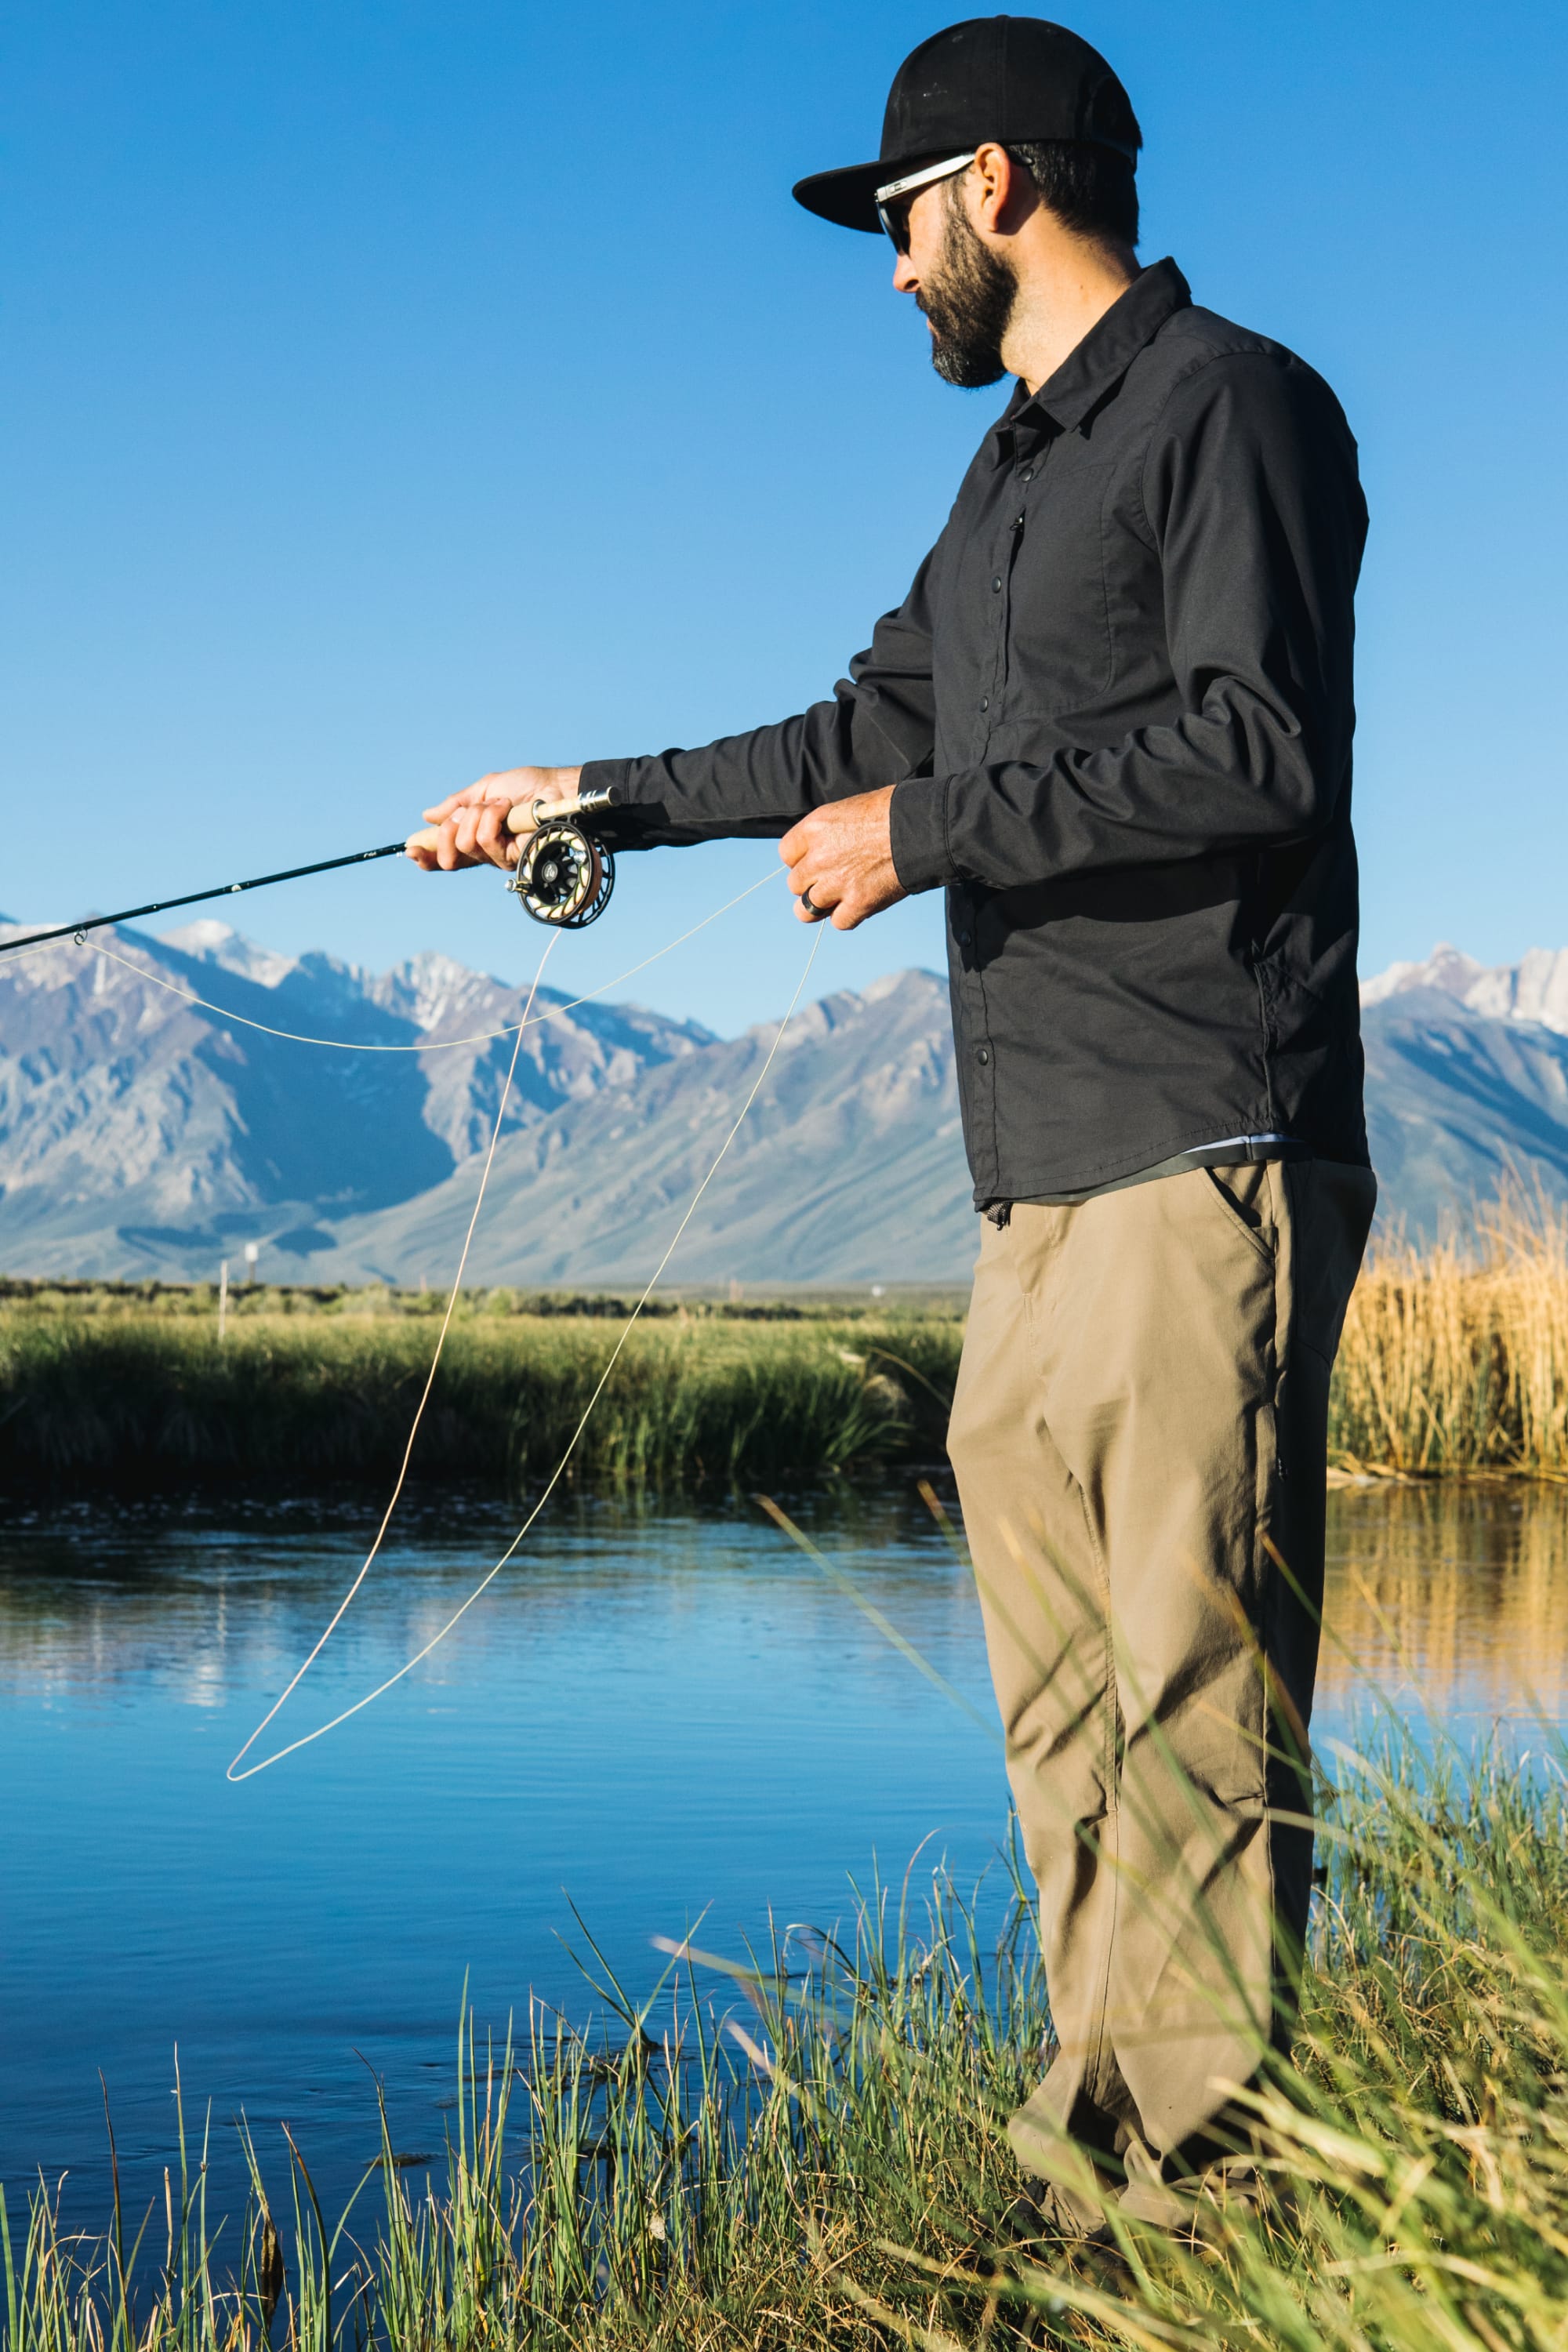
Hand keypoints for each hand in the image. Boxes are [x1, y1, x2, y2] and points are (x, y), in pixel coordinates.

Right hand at [407, 766, 582, 871]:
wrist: (555, 787)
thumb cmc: (528, 786)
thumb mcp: (484, 789)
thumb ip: (456, 804)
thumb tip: (427, 816)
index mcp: (477, 837)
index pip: (447, 855)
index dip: (427, 856)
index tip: (410, 848)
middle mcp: (487, 852)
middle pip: (450, 857)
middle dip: (450, 831)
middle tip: (464, 813)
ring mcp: (501, 857)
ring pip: (467, 844)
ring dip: (478, 816)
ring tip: (500, 804)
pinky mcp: (514, 857)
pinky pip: (486, 839)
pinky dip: (492, 817)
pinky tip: (506, 808)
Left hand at [779, 787, 905, 928]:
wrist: (922, 827)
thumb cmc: (891, 812)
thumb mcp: (847, 810)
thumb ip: (827, 834)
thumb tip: (819, 850)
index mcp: (814, 828)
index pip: (786, 855)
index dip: (801, 860)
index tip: (815, 860)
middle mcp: (819, 858)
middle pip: (794, 884)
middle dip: (811, 883)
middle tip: (833, 878)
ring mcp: (837, 883)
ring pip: (806, 910)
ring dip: (820, 907)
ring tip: (836, 900)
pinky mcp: (858, 904)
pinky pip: (839, 922)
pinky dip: (848, 916)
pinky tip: (860, 904)